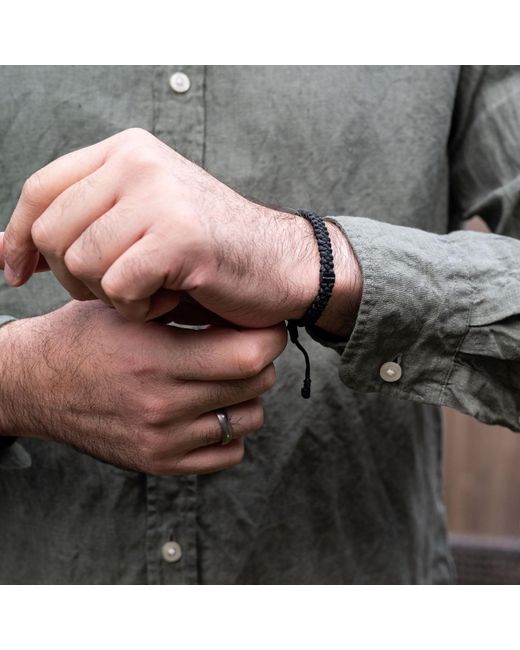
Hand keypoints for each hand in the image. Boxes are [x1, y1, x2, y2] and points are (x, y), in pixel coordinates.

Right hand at [0, 300, 286, 474]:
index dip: (269, 337)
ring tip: (223, 377)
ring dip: (248, 395)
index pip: (247, 355)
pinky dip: (231, 430)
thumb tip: (242, 304)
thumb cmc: (85, 338)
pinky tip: (210, 408)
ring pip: (249, 418)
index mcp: (155, 357)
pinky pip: (230, 453)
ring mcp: (163, 439)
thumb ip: (184, 307)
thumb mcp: (128, 309)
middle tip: (245, 345)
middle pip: (255, 384)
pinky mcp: (160, 464)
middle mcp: (161, 404)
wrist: (37, 385)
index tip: (266, 327)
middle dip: (261, 360)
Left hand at [1, 128, 360, 334]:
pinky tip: (170, 299)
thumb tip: (14, 250)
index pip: (41, 189)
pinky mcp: (178, 236)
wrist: (282, 264)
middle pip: (54, 231)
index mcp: (127, 151)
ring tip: (153, 291)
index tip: (14, 272)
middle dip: (72, 277)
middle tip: (117, 289)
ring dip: (111, 295)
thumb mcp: (142, 219)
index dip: (18, 237)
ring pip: (81, 262)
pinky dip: (140, 308)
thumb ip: (87, 219)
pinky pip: (119, 286)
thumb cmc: (212, 251)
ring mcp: (159, 195)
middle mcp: (139, 162)